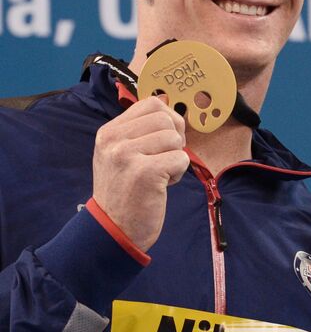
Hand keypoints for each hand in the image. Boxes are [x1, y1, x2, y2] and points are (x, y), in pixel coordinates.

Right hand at [91, 96, 188, 251]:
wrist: (114, 227)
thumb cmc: (125, 190)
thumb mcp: (120, 154)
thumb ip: (139, 131)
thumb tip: (167, 103)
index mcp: (109, 131)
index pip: (151, 103)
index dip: (169, 120)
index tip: (164, 141)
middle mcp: (114, 139)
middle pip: (166, 119)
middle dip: (176, 139)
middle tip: (165, 159)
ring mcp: (127, 155)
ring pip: (175, 138)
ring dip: (176, 158)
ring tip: (160, 174)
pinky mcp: (145, 172)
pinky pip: (181, 158)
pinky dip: (178, 173)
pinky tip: (162, 184)